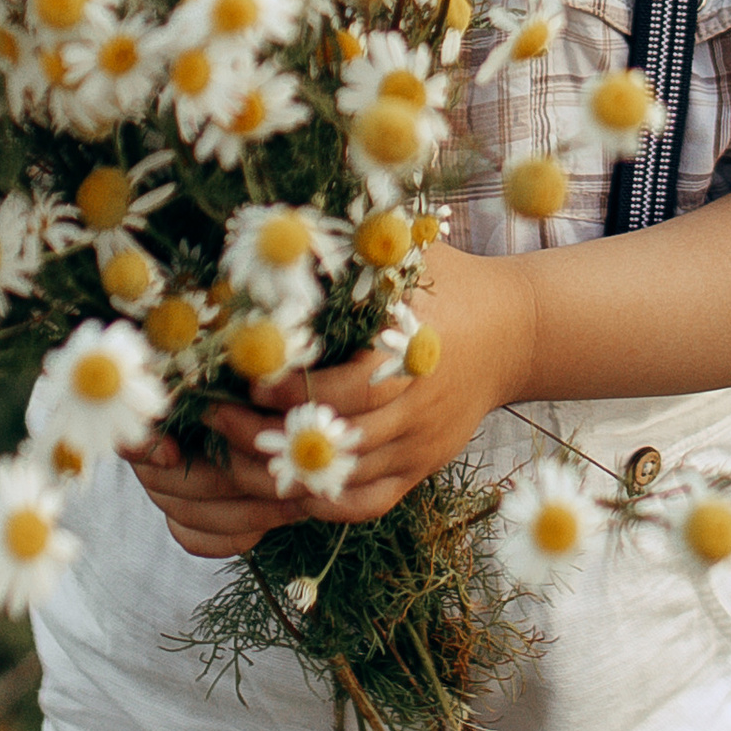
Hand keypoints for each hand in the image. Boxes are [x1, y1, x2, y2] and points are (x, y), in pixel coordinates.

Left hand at [126, 241, 538, 560]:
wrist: (515, 331)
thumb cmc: (448, 282)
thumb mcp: (409, 255)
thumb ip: (354, 251)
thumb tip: (281, 228)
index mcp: (416, 350)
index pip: (354, 389)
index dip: (298, 393)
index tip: (249, 381)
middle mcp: (421, 404)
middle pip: (341, 441)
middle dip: (270, 436)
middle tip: (215, 420)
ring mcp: (422, 443)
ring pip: (347, 479)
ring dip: (285, 472)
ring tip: (230, 453)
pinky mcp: (421, 467)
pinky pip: (368, 502)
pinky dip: (323, 501)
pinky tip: (282, 483)